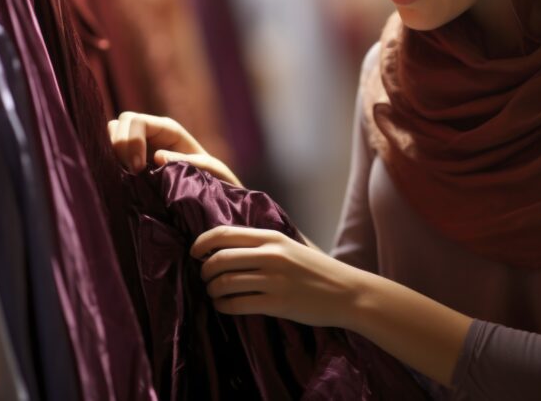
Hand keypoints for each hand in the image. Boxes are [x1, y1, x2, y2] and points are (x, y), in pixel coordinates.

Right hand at [108, 111, 241, 186]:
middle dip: (119, 146)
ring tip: (125, 175)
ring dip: (113, 153)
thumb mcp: (211, 171)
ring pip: (113, 134)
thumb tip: (158, 156)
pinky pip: (112, 153)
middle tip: (132, 173)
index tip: (138, 169)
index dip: (131, 141)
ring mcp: (140, 146)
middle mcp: (151, 133)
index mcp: (168, 130)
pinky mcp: (132, 161)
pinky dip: (111, 162)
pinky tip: (121, 178)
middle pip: (121, 123)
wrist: (212, 197)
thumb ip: (189, 161)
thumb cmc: (215, 181)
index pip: (137, 121)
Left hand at [191, 226, 361, 328]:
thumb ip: (262, 245)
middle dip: (204, 270)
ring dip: (212, 290)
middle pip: (220, 259)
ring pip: (225, 283)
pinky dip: (224, 306)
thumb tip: (224, 247)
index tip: (194, 252)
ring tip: (214, 293)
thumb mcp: (289, 246)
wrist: (346, 292)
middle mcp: (271, 255)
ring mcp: (274, 280)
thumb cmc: (315, 270)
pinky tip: (224, 306)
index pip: (224, 233)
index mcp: (272, 237)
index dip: (202, 242)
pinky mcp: (277, 303)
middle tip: (204, 277)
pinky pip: (237, 304)